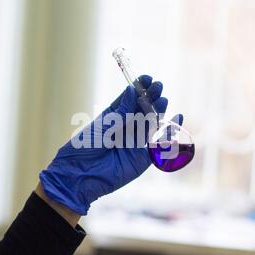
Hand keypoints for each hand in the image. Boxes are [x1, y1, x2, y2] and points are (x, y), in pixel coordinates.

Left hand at [39, 75, 180, 214]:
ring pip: (150, 124)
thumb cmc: (84, 148)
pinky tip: (176, 120)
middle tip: (158, 87)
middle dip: (151, 98)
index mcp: (112, 117)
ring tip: (163, 100)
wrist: (78, 175)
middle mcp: (125, 128)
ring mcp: (134, 143)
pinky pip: (158, 145)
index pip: (129, 99)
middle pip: (142, 110)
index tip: (147, 78)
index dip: (139, 88)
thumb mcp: (103, 126)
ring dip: (158, 112)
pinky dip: (168, 133)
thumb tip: (133, 91)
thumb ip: (121, 112)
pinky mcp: (142, 159)